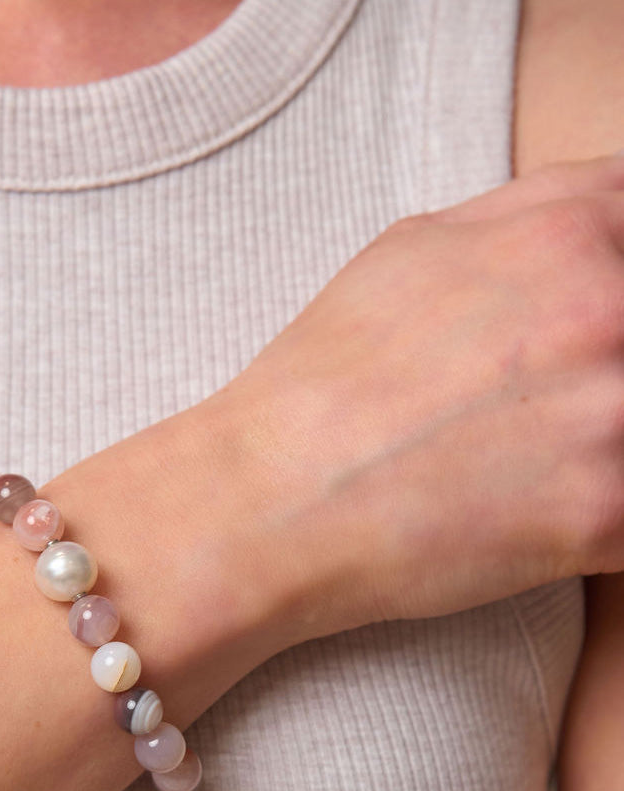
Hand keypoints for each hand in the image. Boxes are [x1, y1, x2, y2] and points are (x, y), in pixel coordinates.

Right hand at [210, 155, 623, 638]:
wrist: (269, 497)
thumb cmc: (324, 381)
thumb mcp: (411, 251)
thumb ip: (527, 217)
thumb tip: (606, 208)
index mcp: (569, 234)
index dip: (614, 288)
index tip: (585, 337)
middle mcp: (609, 311)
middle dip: (605, 370)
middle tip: (540, 407)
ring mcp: (617, 417)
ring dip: (603, 442)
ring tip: (533, 460)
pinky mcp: (610, 515)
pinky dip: (602, 512)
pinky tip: (537, 515)